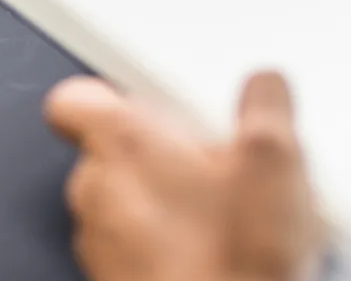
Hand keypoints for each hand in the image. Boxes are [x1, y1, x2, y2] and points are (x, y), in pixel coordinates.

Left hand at [44, 71, 320, 280]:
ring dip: (167, 198)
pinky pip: (135, 244)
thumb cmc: (231, 264)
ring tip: (225, 209)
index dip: (112, 94)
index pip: (76, 98)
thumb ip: (265, 102)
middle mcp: (97, 191)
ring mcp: (101, 245)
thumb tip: (265, 87)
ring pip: (126, 198)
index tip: (156, 99)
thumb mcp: (274, 157)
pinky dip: (168, 240)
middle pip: (114, 146)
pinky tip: (219, 247)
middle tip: (216, 158)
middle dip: (164, 148)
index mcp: (121, 141)